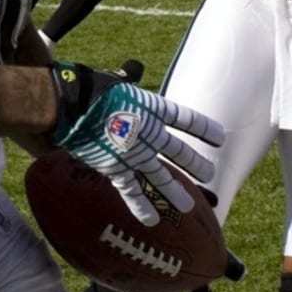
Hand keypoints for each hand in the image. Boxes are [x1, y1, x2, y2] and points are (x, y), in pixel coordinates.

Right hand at [48, 60, 223, 225]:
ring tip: (187, 207)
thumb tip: (131, 71)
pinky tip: (151, 220)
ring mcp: (134, 153)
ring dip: (175, 193)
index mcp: (152, 108)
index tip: (220, 138)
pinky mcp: (115, 168)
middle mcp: (149, 132)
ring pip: (161, 177)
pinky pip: (131, 192)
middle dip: (196, 164)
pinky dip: (140, 206)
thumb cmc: (92, 89)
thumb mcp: (118, 82)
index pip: (187, 119)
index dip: (204, 129)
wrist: (71, 105)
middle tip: (209, 175)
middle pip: (180, 152)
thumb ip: (130, 83)